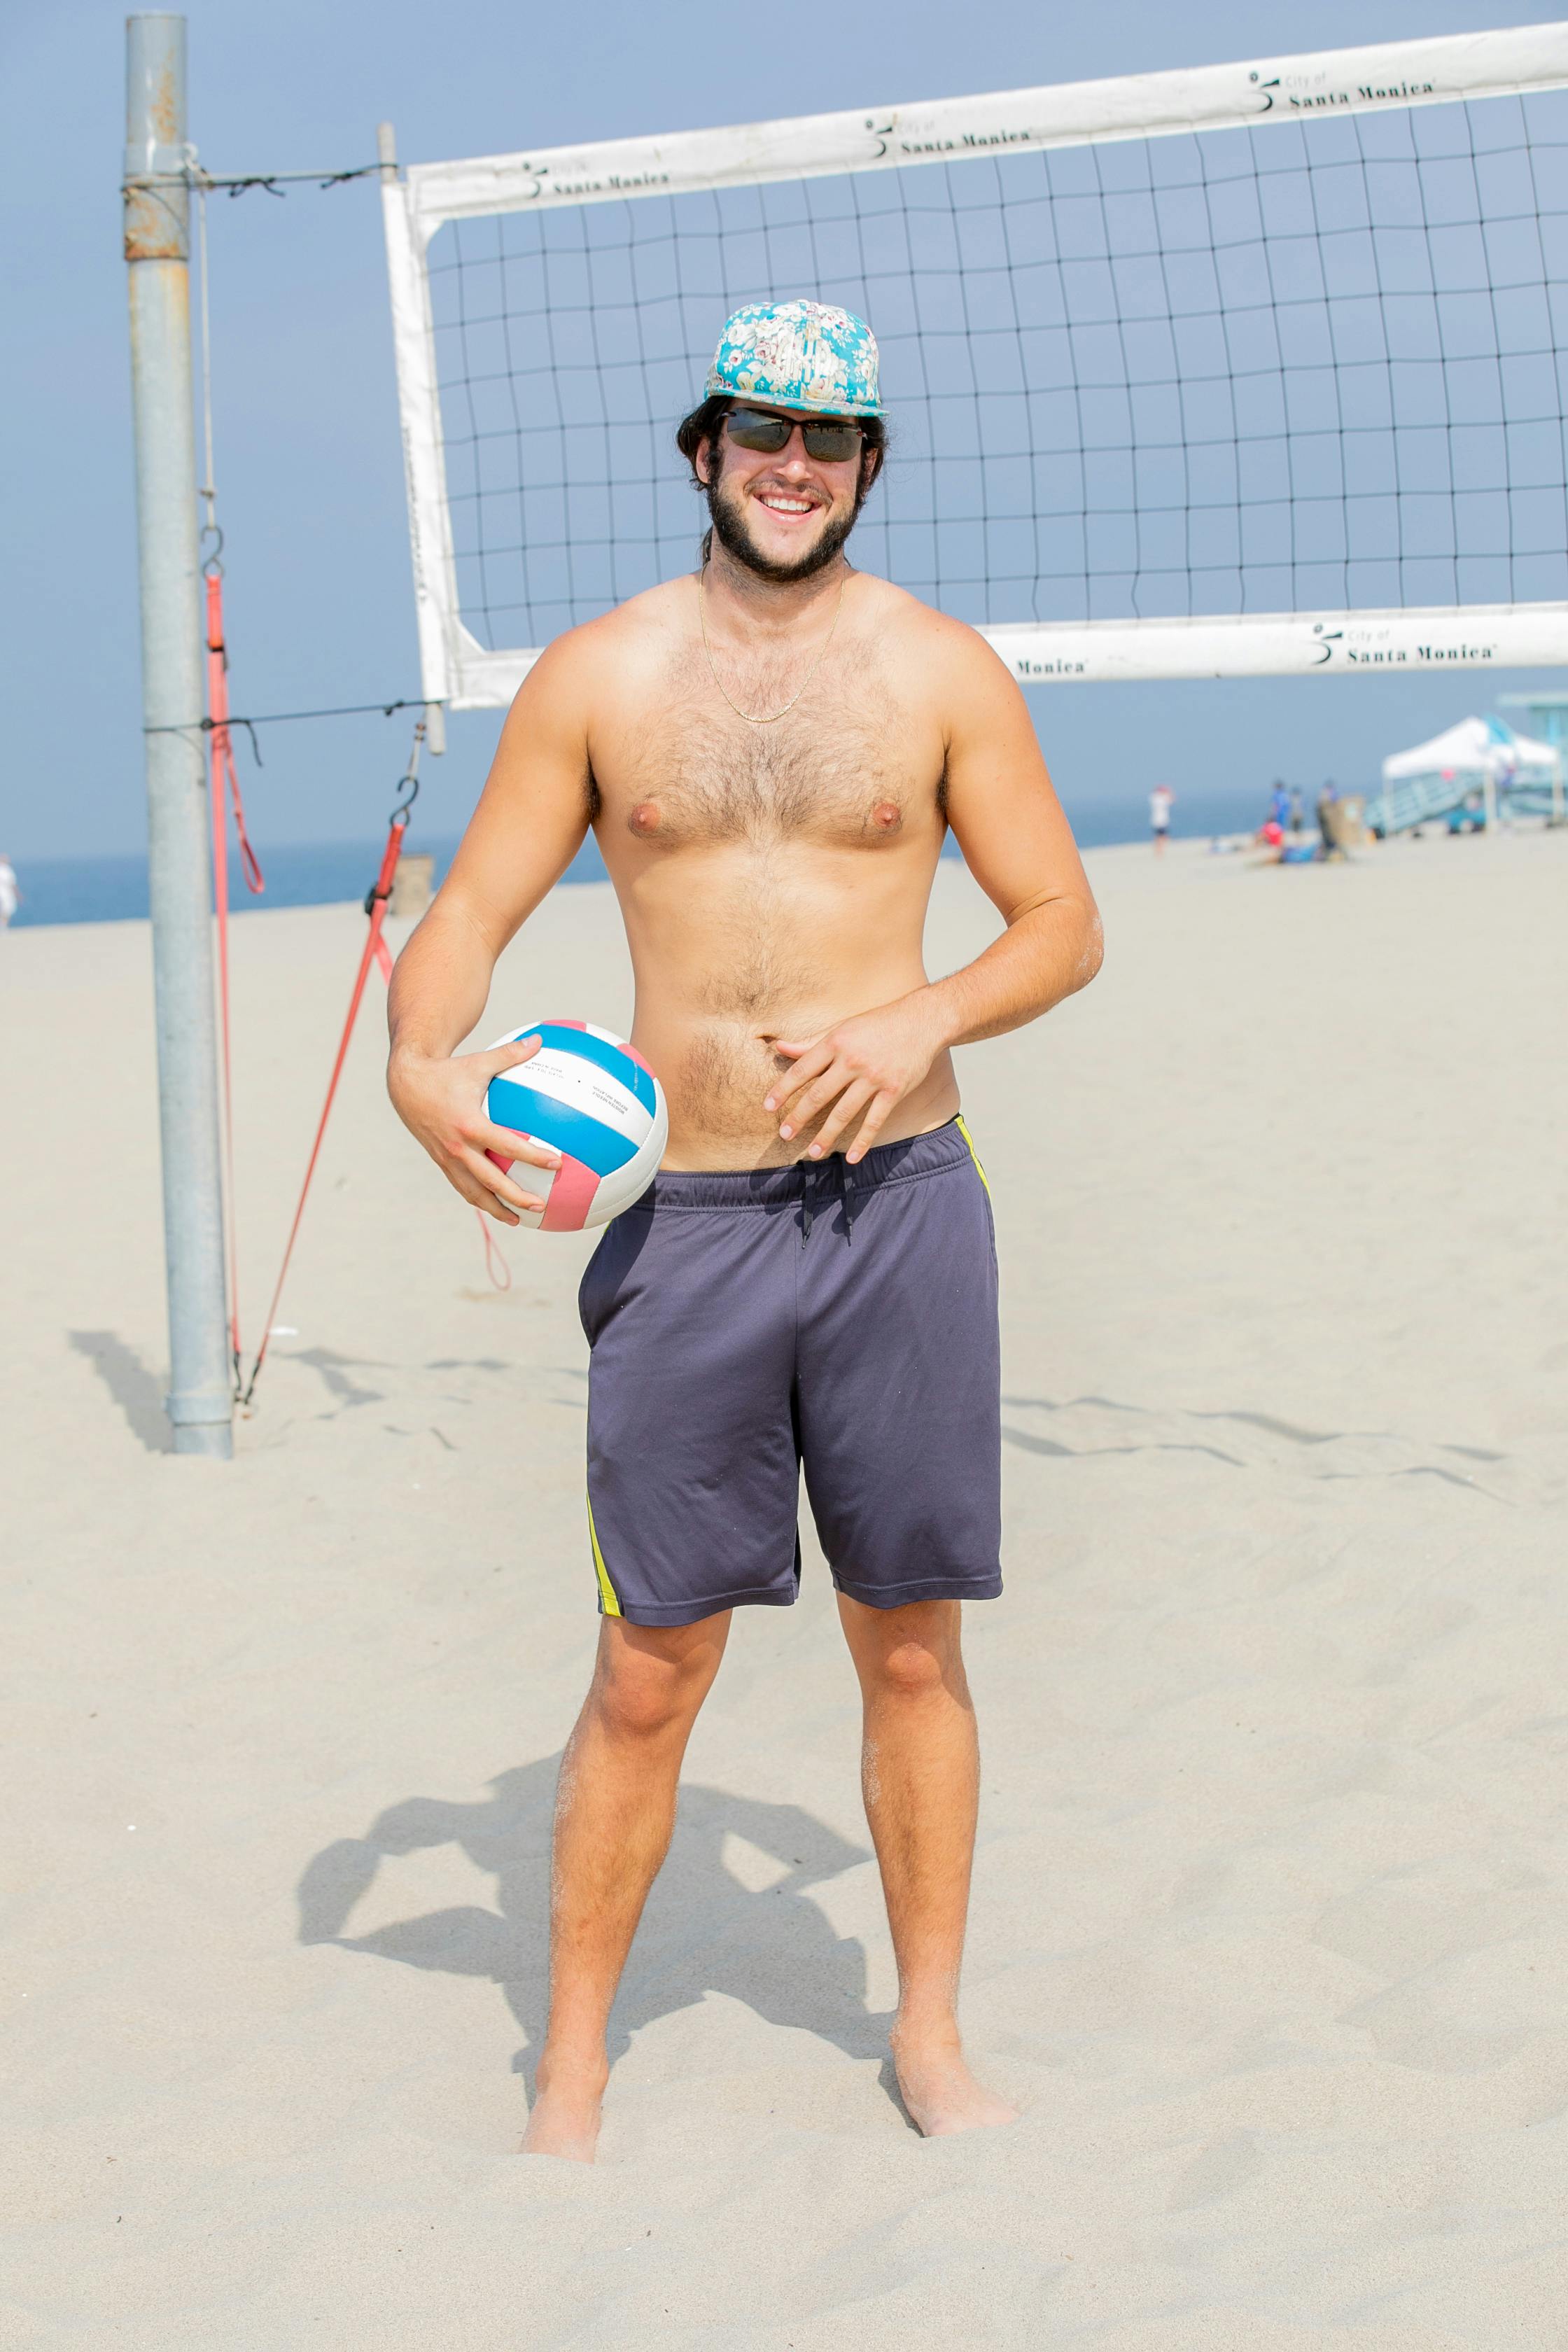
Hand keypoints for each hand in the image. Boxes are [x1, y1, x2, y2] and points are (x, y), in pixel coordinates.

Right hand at [388, 1034, 561, 1223]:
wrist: (405, 1084)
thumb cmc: (446, 1071)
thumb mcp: (478, 1062)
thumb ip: (510, 1055)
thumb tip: (539, 1042)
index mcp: (469, 1124)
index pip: (507, 1146)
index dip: (533, 1156)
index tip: (557, 1163)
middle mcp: (457, 1147)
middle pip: (490, 1181)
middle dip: (515, 1197)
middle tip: (541, 1206)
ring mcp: (447, 1158)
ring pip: (473, 1192)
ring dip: (496, 1208)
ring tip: (518, 1220)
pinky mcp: (440, 1162)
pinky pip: (462, 1185)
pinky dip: (479, 1198)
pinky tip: (495, 1205)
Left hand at [763, 993, 946, 1163]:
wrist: (922, 1021)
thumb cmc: (877, 1024)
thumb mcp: (842, 1027)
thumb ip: (810, 1042)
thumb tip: (779, 1047)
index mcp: (836, 1042)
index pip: (802, 1069)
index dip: (783, 1089)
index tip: (768, 1107)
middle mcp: (852, 1061)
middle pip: (819, 1095)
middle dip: (799, 1117)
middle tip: (785, 1135)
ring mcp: (874, 1077)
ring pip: (844, 1113)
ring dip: (826, 1135)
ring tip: (813, 1153)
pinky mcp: (894, 1091)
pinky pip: (874, 1121)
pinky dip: (862, 1141)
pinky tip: (851, 1158)